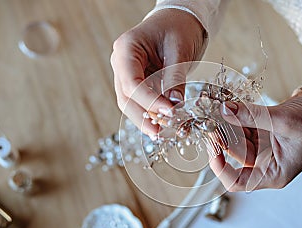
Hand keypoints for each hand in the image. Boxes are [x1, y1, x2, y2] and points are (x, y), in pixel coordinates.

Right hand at [111, 9, 206, 135]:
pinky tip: (164, 124)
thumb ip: (175, 77)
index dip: (149, 101)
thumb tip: (175, 105)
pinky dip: (152, 113)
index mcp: (126, 48)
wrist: (179, 21)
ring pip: (131, 103)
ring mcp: (128, 73)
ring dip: (146, 119)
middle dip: (142, 117)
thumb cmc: (178, 27)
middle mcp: (122, 63)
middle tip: (159, 133)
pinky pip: (142, 101)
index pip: (131, 82)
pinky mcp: (139, 82)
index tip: (169, 113)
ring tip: (163, 133)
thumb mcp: (179, 50)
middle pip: (126, 97)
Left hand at [209, 89, 301, 191]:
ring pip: (237, 136)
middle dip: (222, 135)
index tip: (212, 146)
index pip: (236, 181)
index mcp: (273, 173)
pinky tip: (229, 103)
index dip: (220, 167)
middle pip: (234, 153)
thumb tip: (224, 110)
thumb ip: (252, 115)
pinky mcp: (266, 130)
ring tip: (218, 106)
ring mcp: (265, 145)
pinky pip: (245, 124)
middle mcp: (266, 162)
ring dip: (227, 122)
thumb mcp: (284, 120)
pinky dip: (237, 114)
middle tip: (211, 115)